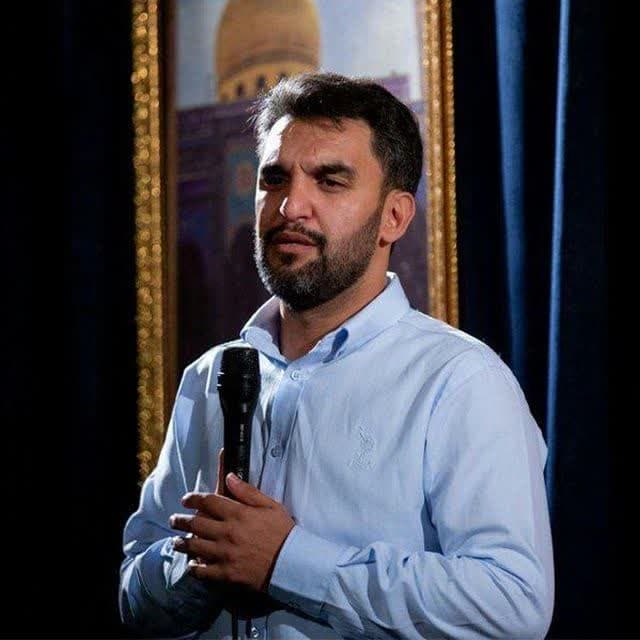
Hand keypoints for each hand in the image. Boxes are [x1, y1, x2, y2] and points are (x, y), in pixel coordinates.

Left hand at [169, 451, 294, 592]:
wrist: (292, 563)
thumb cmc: (283, 532)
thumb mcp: (270, 505)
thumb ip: (247, 491)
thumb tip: (230, 477)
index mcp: (238, 513)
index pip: (208, 501)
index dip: (193, 498)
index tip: (186, 499)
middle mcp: (227, 532)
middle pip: (196, 523)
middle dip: (181, 520)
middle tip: (174, 520)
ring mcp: (225, 554)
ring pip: (194, 546)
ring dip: (181, 543)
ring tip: (175, 542)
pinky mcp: (226, 573)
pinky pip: (203, 571)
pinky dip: (194, 567)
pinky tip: (191, 564)